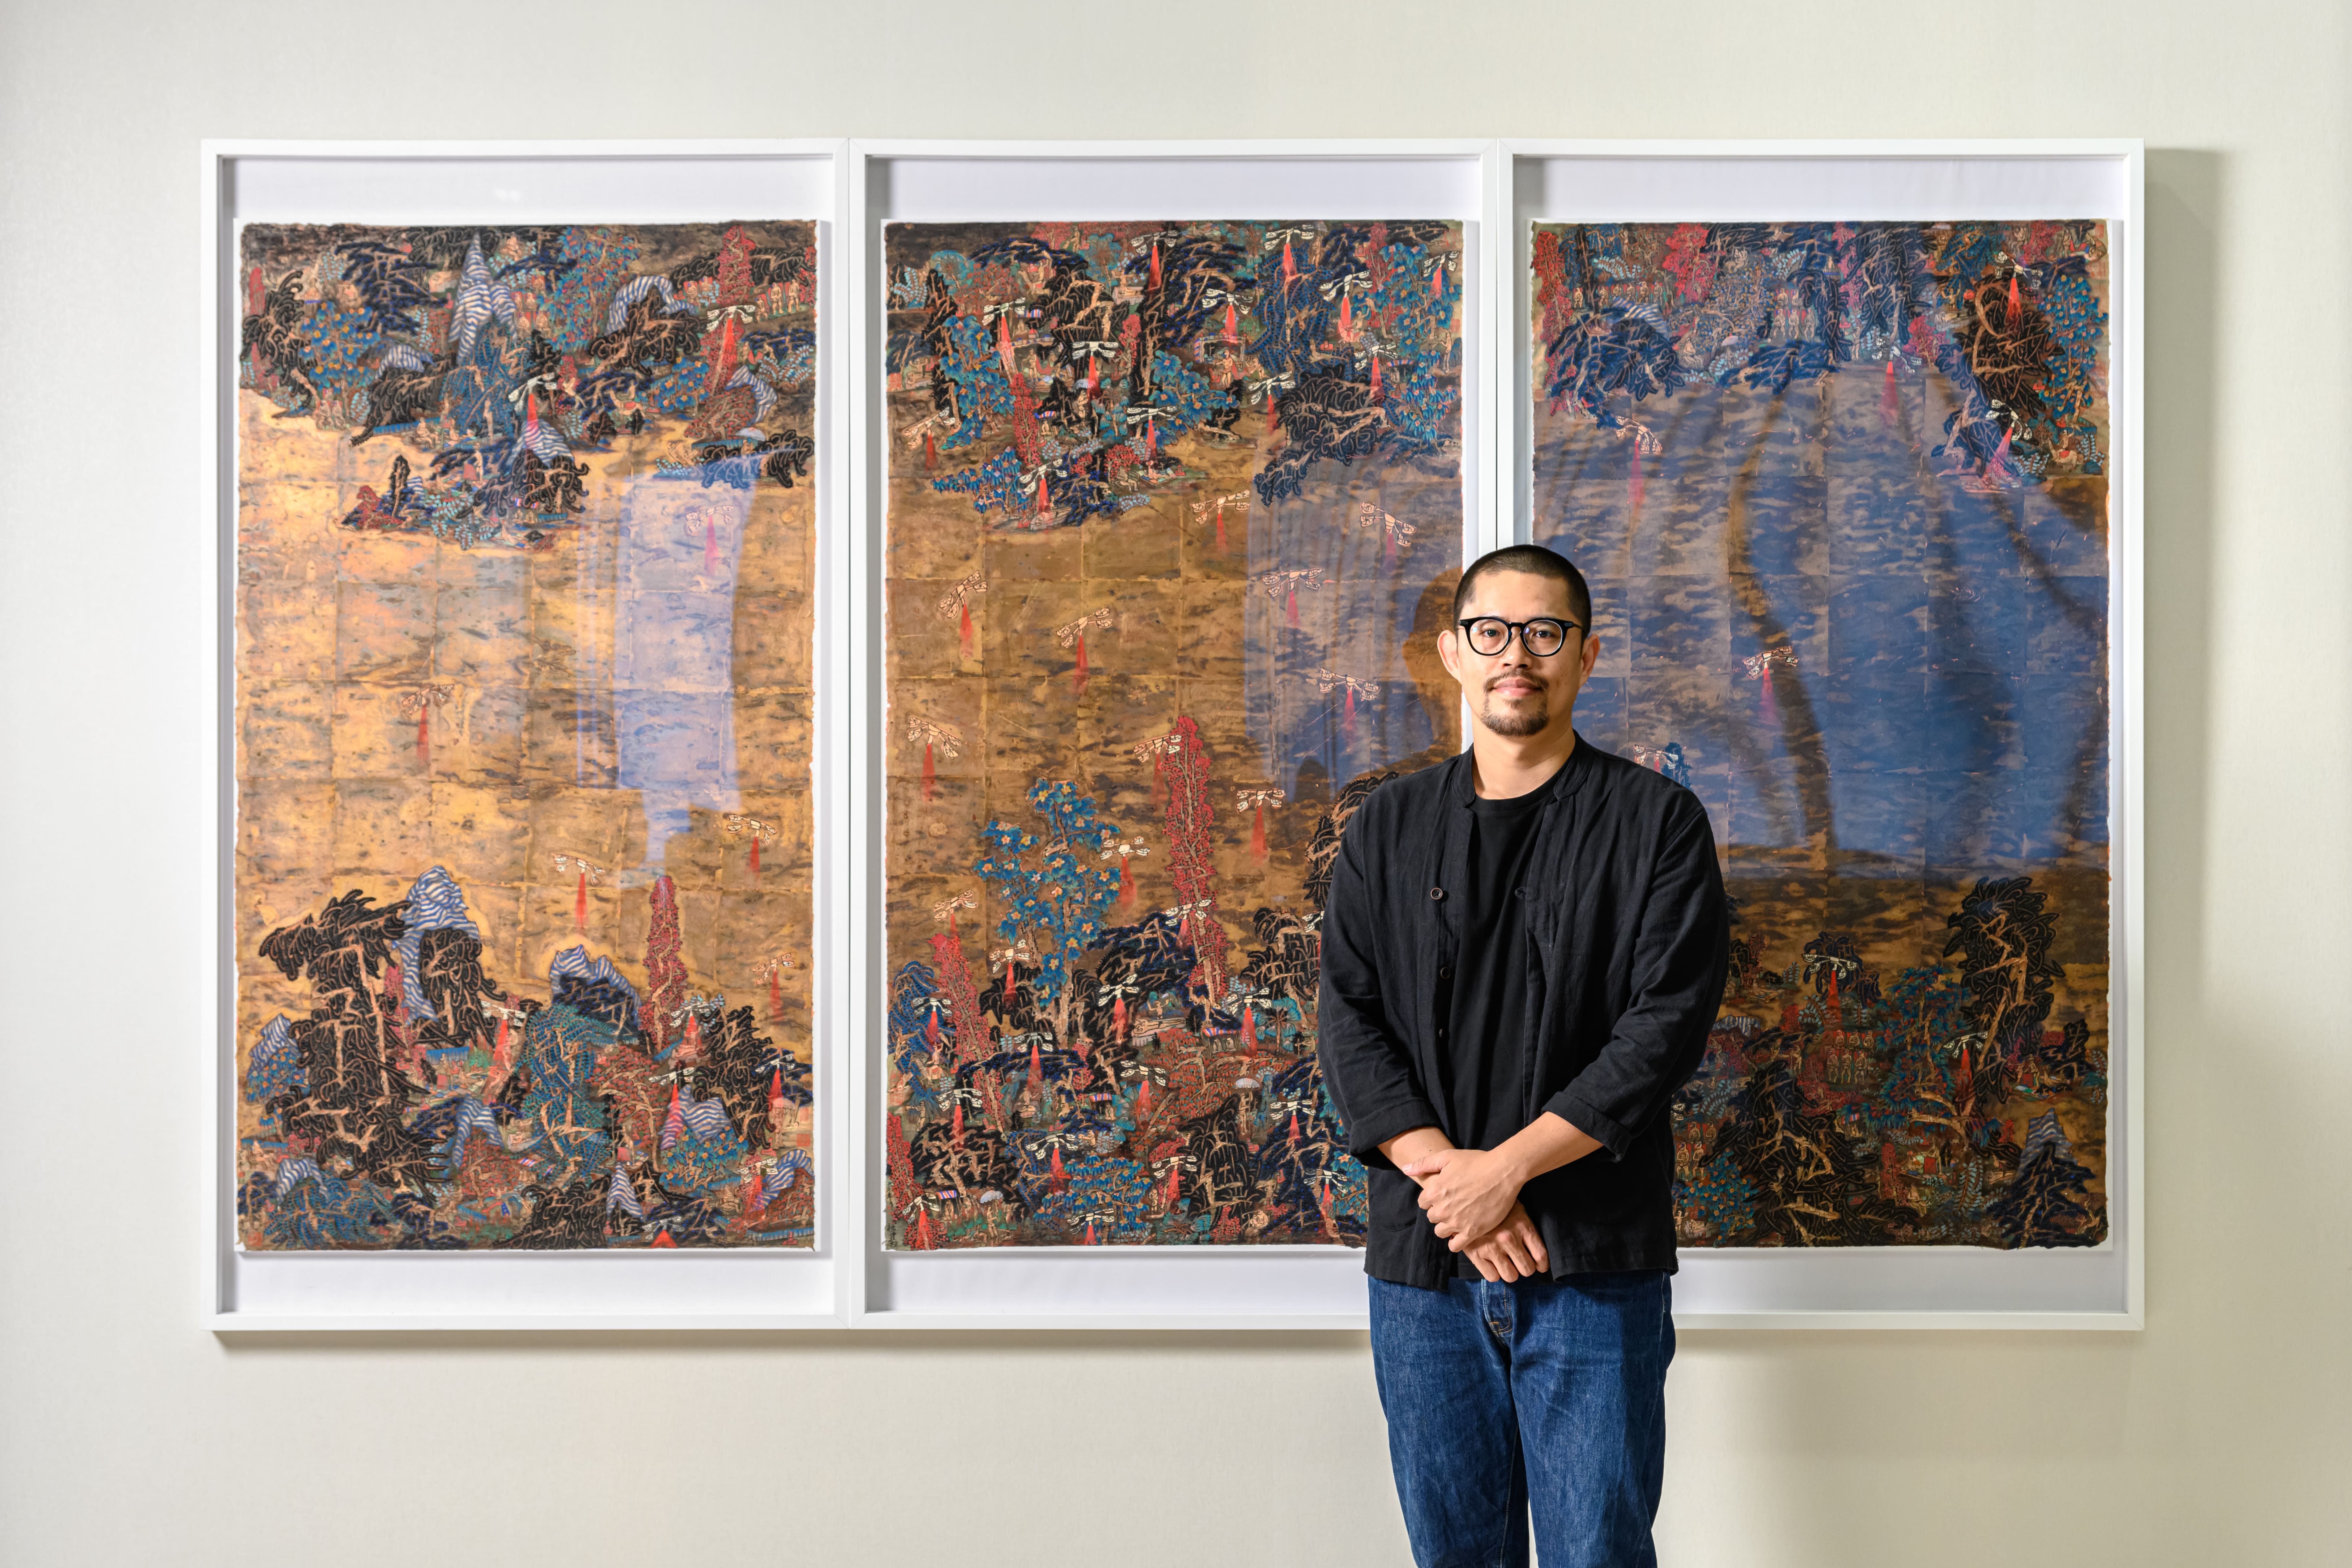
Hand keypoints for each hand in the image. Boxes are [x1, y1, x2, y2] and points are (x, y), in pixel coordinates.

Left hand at [1400, 1145, 1523, 1244]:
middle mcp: (1443, 1209)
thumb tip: (1405, 1169)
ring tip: (1458, 1218)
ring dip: (1446, 1226)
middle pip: (1432, 1218)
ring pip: (1440, 1232)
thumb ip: (1423, 1164)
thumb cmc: (1476, 1162)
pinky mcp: (1472, 1231)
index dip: (1432, 1199)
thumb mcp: (1447, 1157)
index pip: (1423, 1203)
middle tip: (1454, 1205)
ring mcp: (1457, 1222)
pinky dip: (1455, 1242)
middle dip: (1440, 1212)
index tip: (1444, 1195)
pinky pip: (1455, 1245)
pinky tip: (1462, 1233)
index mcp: (1434, 1191)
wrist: (1503, 1172)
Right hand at [1458, 1202, 1547, 1282]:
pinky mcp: (1475, 1253)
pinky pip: (1492, 1277)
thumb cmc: (1497, 1206)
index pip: (1540, 1256)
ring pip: (1510, 1276)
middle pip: (1527, 1269)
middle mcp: (1508, 1238)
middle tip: (1520, 1262)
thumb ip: (1528, 1230)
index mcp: (1522, 1226)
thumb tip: (1538, 1256)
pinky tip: (1492, 1263)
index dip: (1542, 1265)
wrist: (1467, 1198)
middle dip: (1525, 1268)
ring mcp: (1491, 1247)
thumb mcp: (1518, 1211)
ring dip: (1510, 1272)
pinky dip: (1494, 1273)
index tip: (1539, 1266)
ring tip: (1506, 1264)